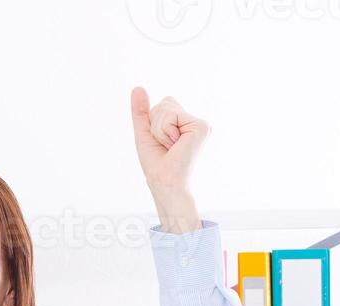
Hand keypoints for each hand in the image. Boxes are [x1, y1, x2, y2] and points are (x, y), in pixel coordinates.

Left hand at [130, 87, 205, 233]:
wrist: (164, 183)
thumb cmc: (156, 163)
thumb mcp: (145, 132)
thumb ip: (141, 111)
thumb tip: (137, 87)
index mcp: (187, 123)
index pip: (165, 103)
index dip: (154, 122)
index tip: (162, 142)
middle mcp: (197, 123)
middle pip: (166, 102)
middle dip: (156, 124)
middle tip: (166, 146)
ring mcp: (202, 125)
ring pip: (167, 108)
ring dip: (159, 129)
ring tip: (170, 147)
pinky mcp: (202, 127)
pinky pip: (171, 115)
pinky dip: (164, 131)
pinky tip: (175, 146)